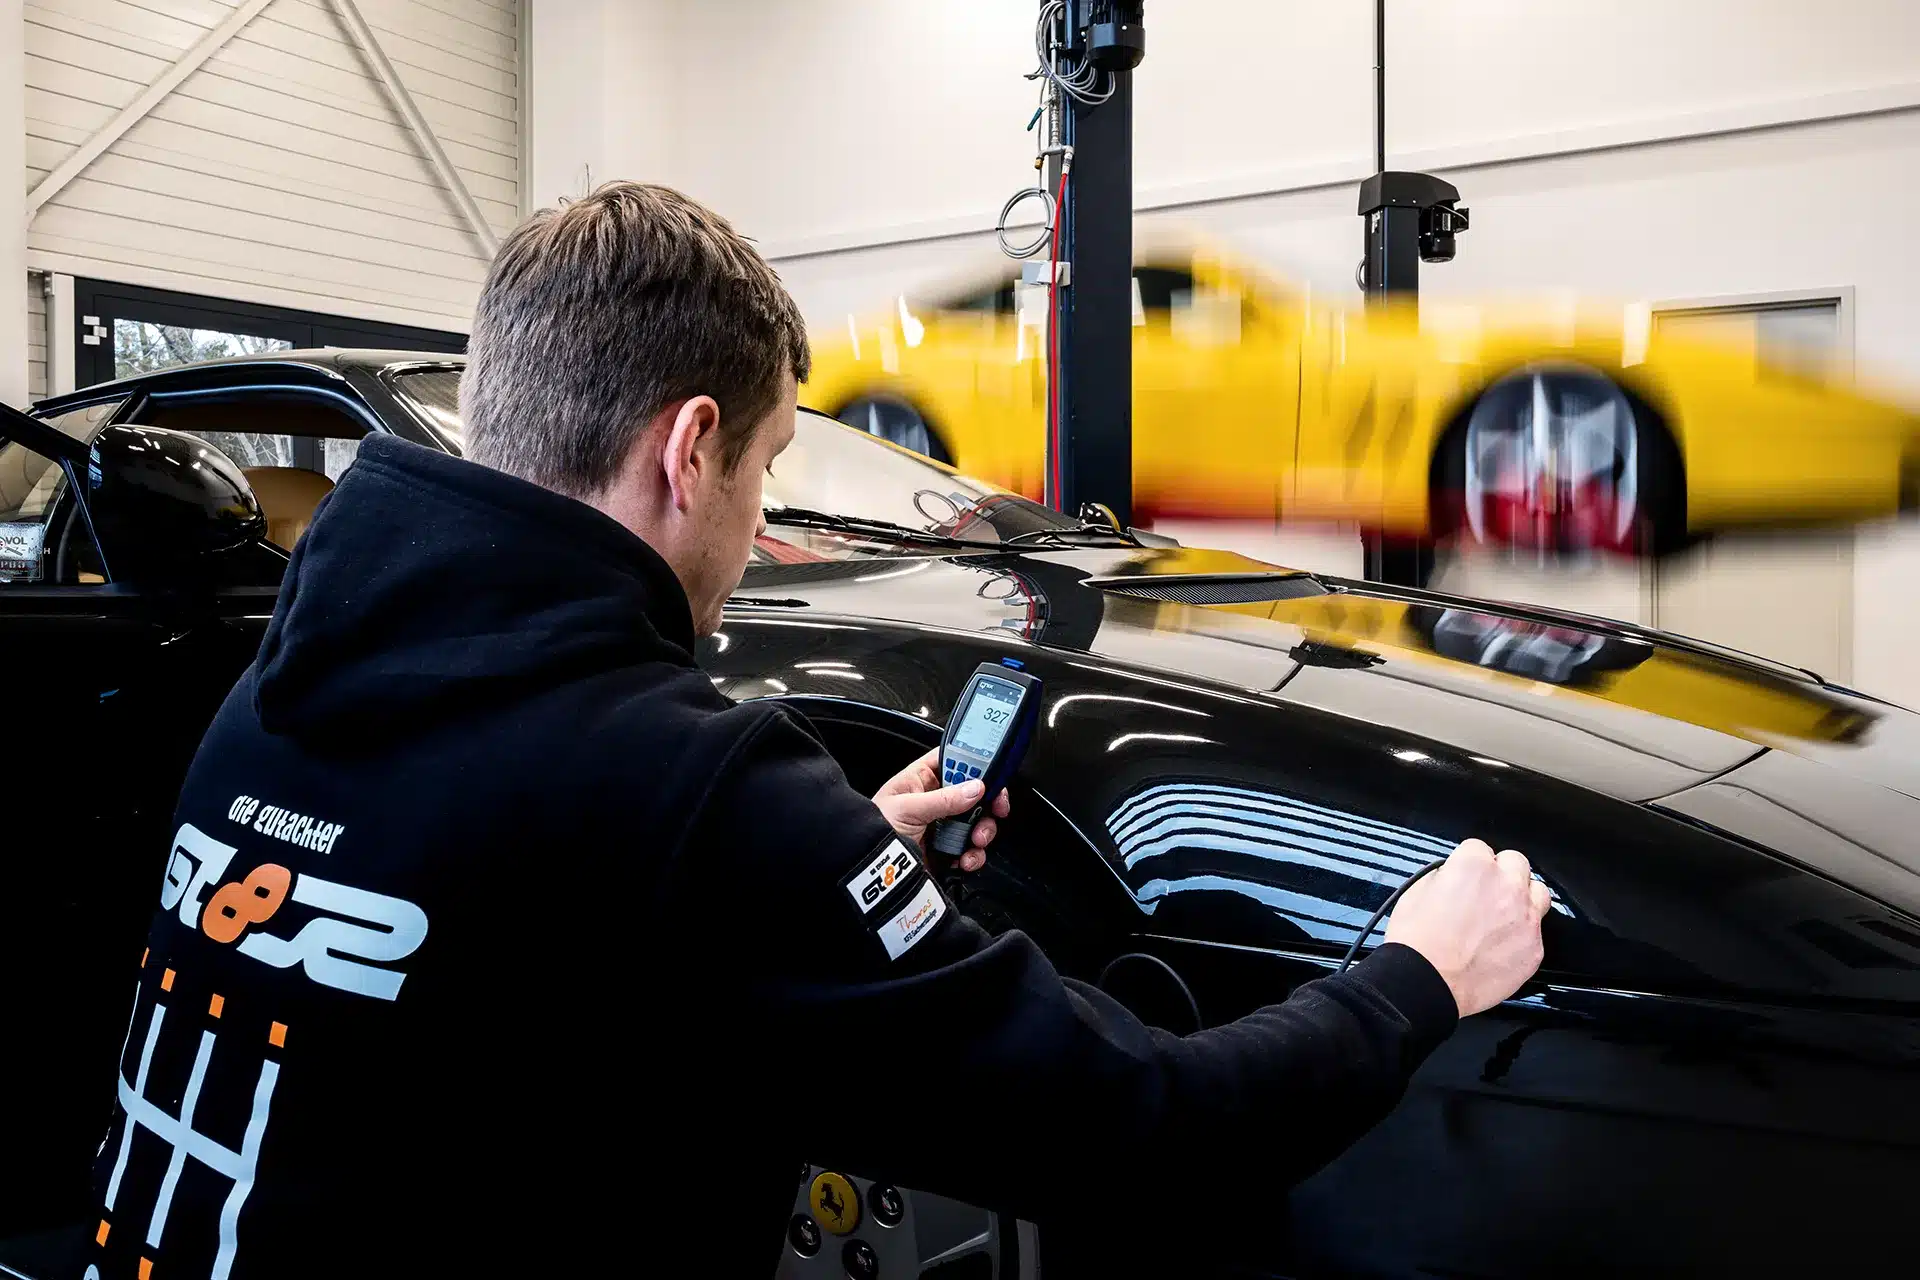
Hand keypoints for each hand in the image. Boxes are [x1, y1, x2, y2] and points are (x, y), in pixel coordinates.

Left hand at [872, 747, 1010, 871]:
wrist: (867, 873)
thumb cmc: (873, 831)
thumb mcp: (908, 808)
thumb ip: (944, 799)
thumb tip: (975, 787)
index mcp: (920, 780)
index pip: (953, 759)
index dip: (974, 762)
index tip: (991, 772)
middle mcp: (934, 800)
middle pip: (974, 792)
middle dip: (987, 801)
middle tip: (995, 808)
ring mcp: (942, 826)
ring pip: (977, 821)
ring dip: (983, 830)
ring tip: (976, 840)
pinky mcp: (946, 850)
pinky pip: (970, 848)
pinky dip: (973, 854)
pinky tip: (965, 859)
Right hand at [1384, 838, 1550, 1016]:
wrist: (1427, 984)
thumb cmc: (1418, 943)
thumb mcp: (1416, 892)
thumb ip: (1444, 877)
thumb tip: (1453, 878)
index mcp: (1474, 866)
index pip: (1479, 848)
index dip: (1468, 863)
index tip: (1464, 876)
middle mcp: (1506, 886)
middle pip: (1516, 862)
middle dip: (1501, 873)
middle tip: (1485, 892)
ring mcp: (1525, 917)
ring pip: (1537, 891)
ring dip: (1522, 896)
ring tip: (1503, 913)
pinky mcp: (1534, 947)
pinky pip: (1536, 931)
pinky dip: (1521, 934)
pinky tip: (1502, 944)